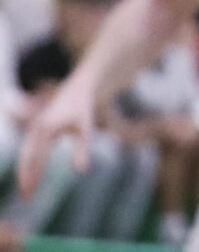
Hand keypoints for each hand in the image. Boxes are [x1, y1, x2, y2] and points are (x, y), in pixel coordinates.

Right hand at [14, 78, 94, 196]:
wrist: (77, 90)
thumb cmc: (82, 110)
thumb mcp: (85, 129)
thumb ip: (82, 149)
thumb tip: (81, 171)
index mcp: (46, 129)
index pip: (37, 157)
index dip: (33, 175)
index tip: (30, 191)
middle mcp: (36, 129)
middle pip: (26, 158)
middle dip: (24, 178)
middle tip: (25, 198)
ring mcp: (33, 129)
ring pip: (25, 155)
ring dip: (24, 173)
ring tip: (26, 192)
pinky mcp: (35, 130)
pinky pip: (28, 150)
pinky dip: (27, 165)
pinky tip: (30, 178)